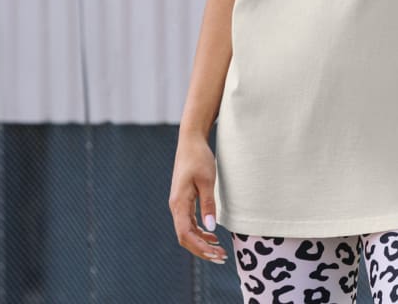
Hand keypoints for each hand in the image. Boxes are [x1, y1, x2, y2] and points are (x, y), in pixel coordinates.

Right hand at [169, 133, 228, 264]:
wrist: (191, 141)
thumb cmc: (199, 157)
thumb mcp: (207, 180)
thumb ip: (208, 204)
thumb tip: (211, 228)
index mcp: (179, 203)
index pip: (185, 234)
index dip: (200, 247)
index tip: (216, 253)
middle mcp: (176, 206)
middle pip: (185, 237)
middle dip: (202, 250)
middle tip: (221, 257)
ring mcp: (178, 203)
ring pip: (187, 231)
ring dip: (202, 243)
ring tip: (219, 250)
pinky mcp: (183, 200)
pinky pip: (189, 222)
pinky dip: (200, 232)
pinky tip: (212, 236)